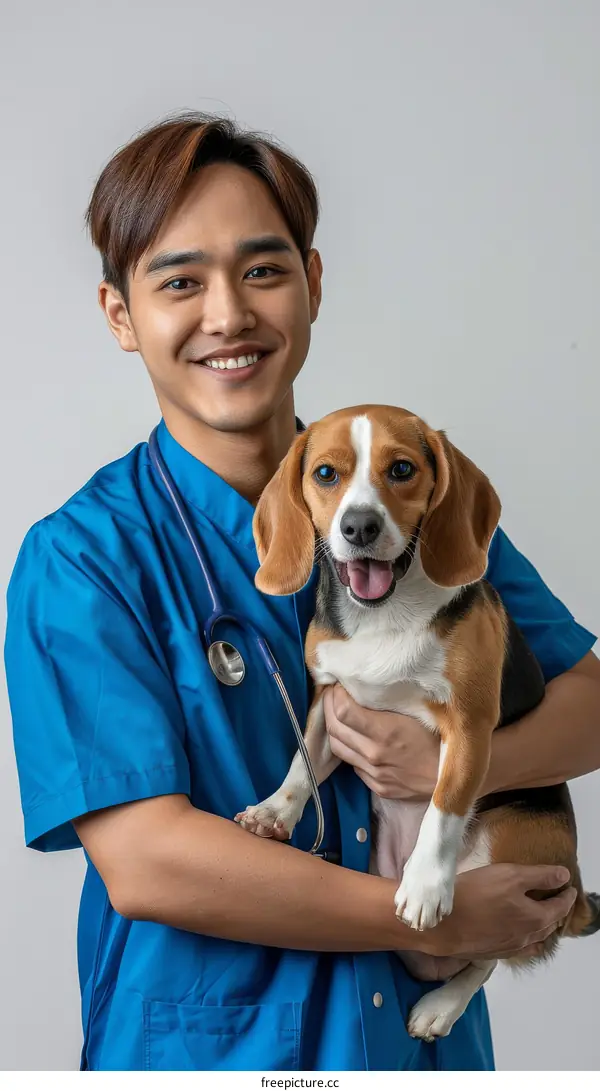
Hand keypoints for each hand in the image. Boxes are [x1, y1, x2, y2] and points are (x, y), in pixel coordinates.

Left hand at [323, 684, 438, 800]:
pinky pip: (353, 765)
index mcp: (386, 732)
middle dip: (329, 707)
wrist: (458, 779)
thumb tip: (366, 687)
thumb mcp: (419, 712)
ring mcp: (374, 774)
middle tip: (333, 694)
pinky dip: (349, 748)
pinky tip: (355, 738)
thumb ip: (389, 703)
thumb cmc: (443, 739)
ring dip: (334, 728)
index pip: (343, 711)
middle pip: (334, 728)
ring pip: (338, 748)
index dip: (336, 695)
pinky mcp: (379, 787)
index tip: (340, 684)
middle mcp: (375, 754)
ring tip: (337, 713)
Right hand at [418, 863, 576, 960]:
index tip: (569, 888)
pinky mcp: (493, 952)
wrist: (442, 925)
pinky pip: (519, 947)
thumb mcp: (510, 875)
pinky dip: (527, 939)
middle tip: (558, 900)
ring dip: (542, 926)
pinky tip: (521, 936)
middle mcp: (526, 937)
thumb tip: (564, 876)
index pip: (559, 907)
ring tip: (543, 917)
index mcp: (534, 918)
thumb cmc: (476, 894)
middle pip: (549, 924)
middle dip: (557, 911)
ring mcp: (509, 947)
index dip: (566, 896)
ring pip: (535, 938)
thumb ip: (539, 876)